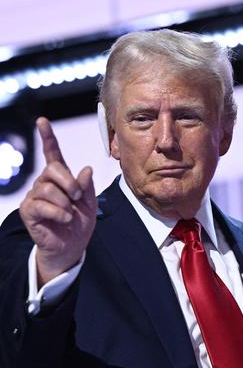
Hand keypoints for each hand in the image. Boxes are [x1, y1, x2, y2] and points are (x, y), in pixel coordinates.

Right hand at [19, 117, 97, 286]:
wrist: (71, 246)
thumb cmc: (80, 223)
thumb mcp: (89, 203)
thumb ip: (87, 186)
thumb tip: (86, 169)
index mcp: (60, 179)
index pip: (52, 154)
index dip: (47, 137)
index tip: (43, 121)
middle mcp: (44, 183)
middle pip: (53, 169)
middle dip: (70, 184)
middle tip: (77, 198)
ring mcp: (34, 196)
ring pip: (49, 189)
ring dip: (66, 203)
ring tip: (70, 214)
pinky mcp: (29, 211)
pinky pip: (42, 205)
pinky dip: (59, 213)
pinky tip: (64, 219)